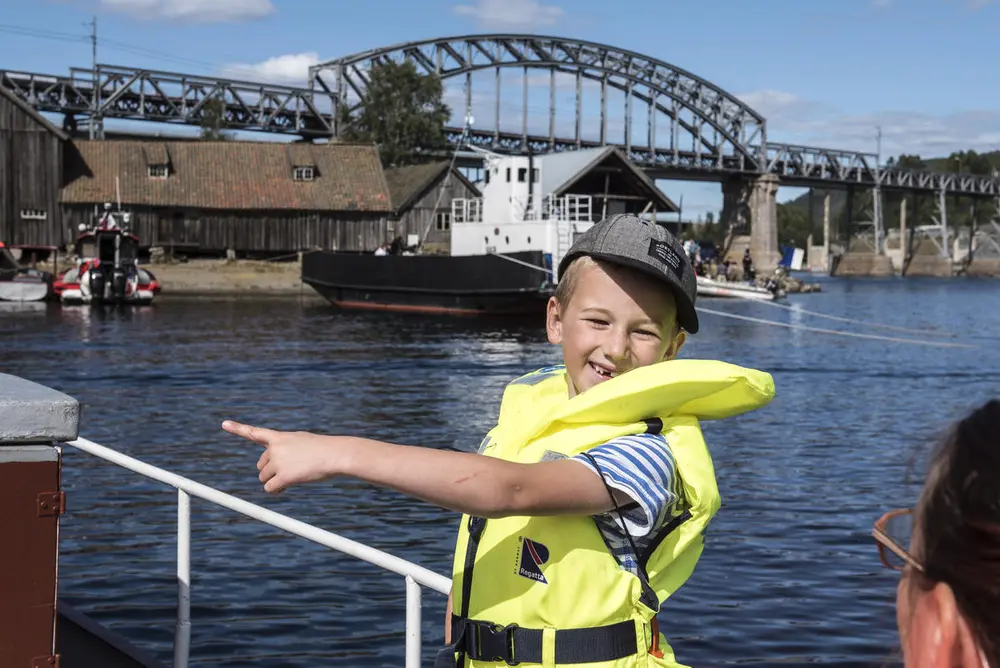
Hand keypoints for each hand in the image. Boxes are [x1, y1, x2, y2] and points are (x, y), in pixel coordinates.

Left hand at [222, 420, 344, 493]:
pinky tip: (287, 487)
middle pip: (261, 465)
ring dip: (275, 481)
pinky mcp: (283, 476)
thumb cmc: (324, 449)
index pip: (255, 432)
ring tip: (294, 476)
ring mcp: (278, 462)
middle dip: (271, 470)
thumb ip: (287, 450)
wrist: (335, 455)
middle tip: (290, 470)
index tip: (224, 423)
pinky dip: (276, 490)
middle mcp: (275, 448)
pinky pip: (269, 488)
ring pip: (264, 477)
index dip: (238, 428)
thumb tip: (280, 468)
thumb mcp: (303, 442)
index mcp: (280, 437)